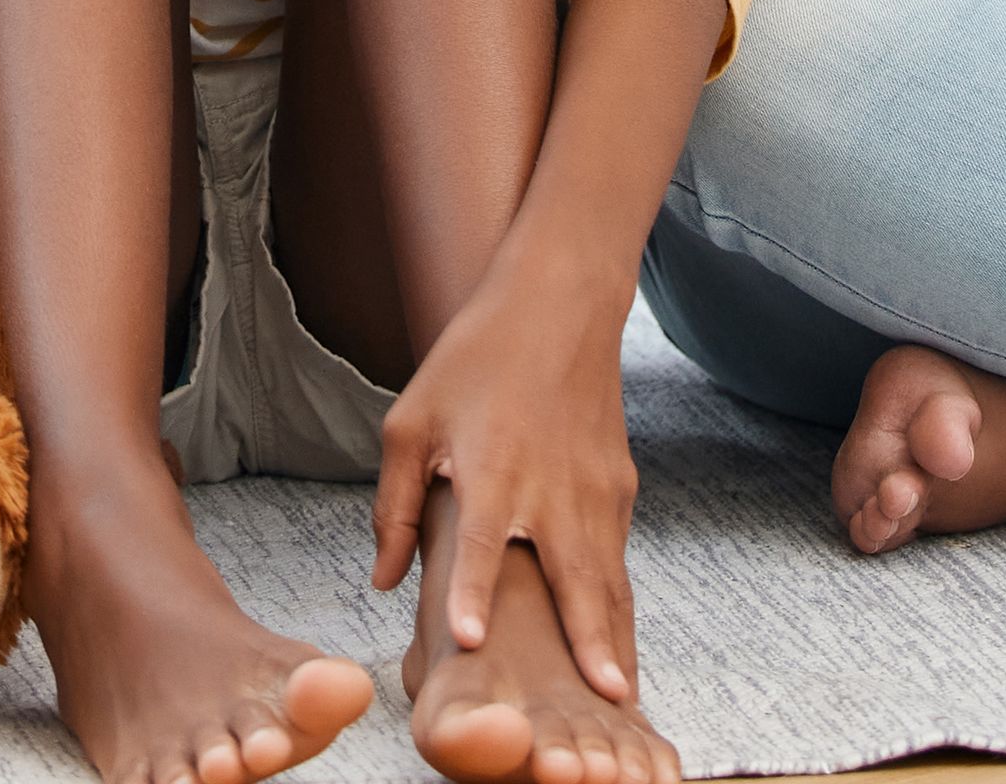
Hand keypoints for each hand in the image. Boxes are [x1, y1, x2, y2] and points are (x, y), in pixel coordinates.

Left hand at [372, 279, 646, 709]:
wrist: (560, 301)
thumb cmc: (473, 358)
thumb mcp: (413, 419)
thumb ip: (396, 505)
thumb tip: (382, 581)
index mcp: (491, 467)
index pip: (481, 541)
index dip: (473, 591)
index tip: (472, 640)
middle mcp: (551, 486)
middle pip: (574, 576)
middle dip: (590, 642)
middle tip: (603, 703)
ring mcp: (595, 489)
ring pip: (609, 579)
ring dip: (617, 640)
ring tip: (623, 701)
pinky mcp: (619, 487)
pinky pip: (617, 558)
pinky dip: (621, 606)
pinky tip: (618, 647)